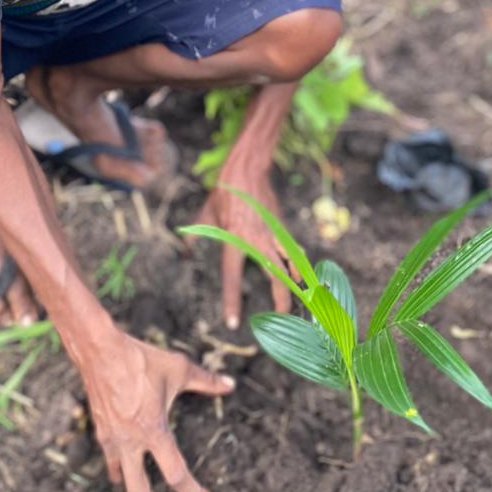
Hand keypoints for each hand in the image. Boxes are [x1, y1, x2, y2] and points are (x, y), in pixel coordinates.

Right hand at [80, 329, 233, 491]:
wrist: (100, 350)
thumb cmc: (141, 359)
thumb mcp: (178, 370)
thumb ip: (206, 381)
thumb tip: (229, 384)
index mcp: (154, 431)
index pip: (176, 475)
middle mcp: (131, 442)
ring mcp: (112, 439)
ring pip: (120, 481)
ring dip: (133, 486)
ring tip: (145, 486)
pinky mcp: (100, 431)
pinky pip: (110, 459)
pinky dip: (119, 466)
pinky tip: (127, 459)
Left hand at [194, 161, 294, 327]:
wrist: (248, 168)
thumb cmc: (225, 189)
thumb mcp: (207, 211)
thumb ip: (199, 232)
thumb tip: (187, 245)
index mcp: (234, 240)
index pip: (232, 277)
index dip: (232, 301)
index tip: (233, 323)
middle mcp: (256, 241)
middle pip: (274, 277)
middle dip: (281, 299)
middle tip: (282, 317)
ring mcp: (272, 233)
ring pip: (290, 264)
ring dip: (295, 283)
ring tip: (301, 301)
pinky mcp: (281, 226)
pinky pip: (291, 250)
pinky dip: (298, 264)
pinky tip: (303, 276)